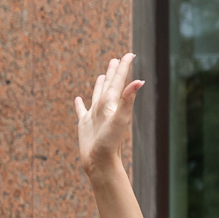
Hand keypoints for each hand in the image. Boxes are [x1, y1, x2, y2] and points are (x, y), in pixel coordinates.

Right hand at [75, 52, 142, 176]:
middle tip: (115, 59)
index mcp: (112, 103)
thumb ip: (128, 99)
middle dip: (113, 72)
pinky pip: (81, 111)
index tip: (130, 54)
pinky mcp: (84, 125)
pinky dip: (79, 104)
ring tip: (101, 75)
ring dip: (99, 85)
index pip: (119, 81)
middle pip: (110, 85)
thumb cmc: (111, 142)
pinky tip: (78, 99)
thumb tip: (140, 81)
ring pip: (97, 95)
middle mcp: (105, 108)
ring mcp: (94, 116)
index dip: (124, 67)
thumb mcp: (120, 119)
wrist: (100, 162)